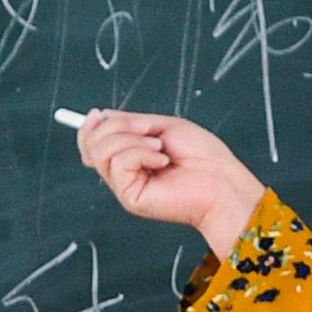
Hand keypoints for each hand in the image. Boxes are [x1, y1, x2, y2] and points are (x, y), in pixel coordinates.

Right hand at [69, 110, 266, 256]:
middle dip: (117, 126)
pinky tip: (162, 161)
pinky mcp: (129, 197)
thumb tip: (101, 116)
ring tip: (159, 147)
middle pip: (92, 144)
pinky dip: (141, 153)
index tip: (98, 114)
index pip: (93, 142)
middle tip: (148, 128)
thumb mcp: (163, 126)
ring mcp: (125, 186)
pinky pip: (118, 163)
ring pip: (102, 151)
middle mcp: (124, 172)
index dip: (89, 127)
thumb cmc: (203, 157)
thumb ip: (130, 123)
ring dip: (132, 139)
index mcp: (131, 155)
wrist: (222, 182)